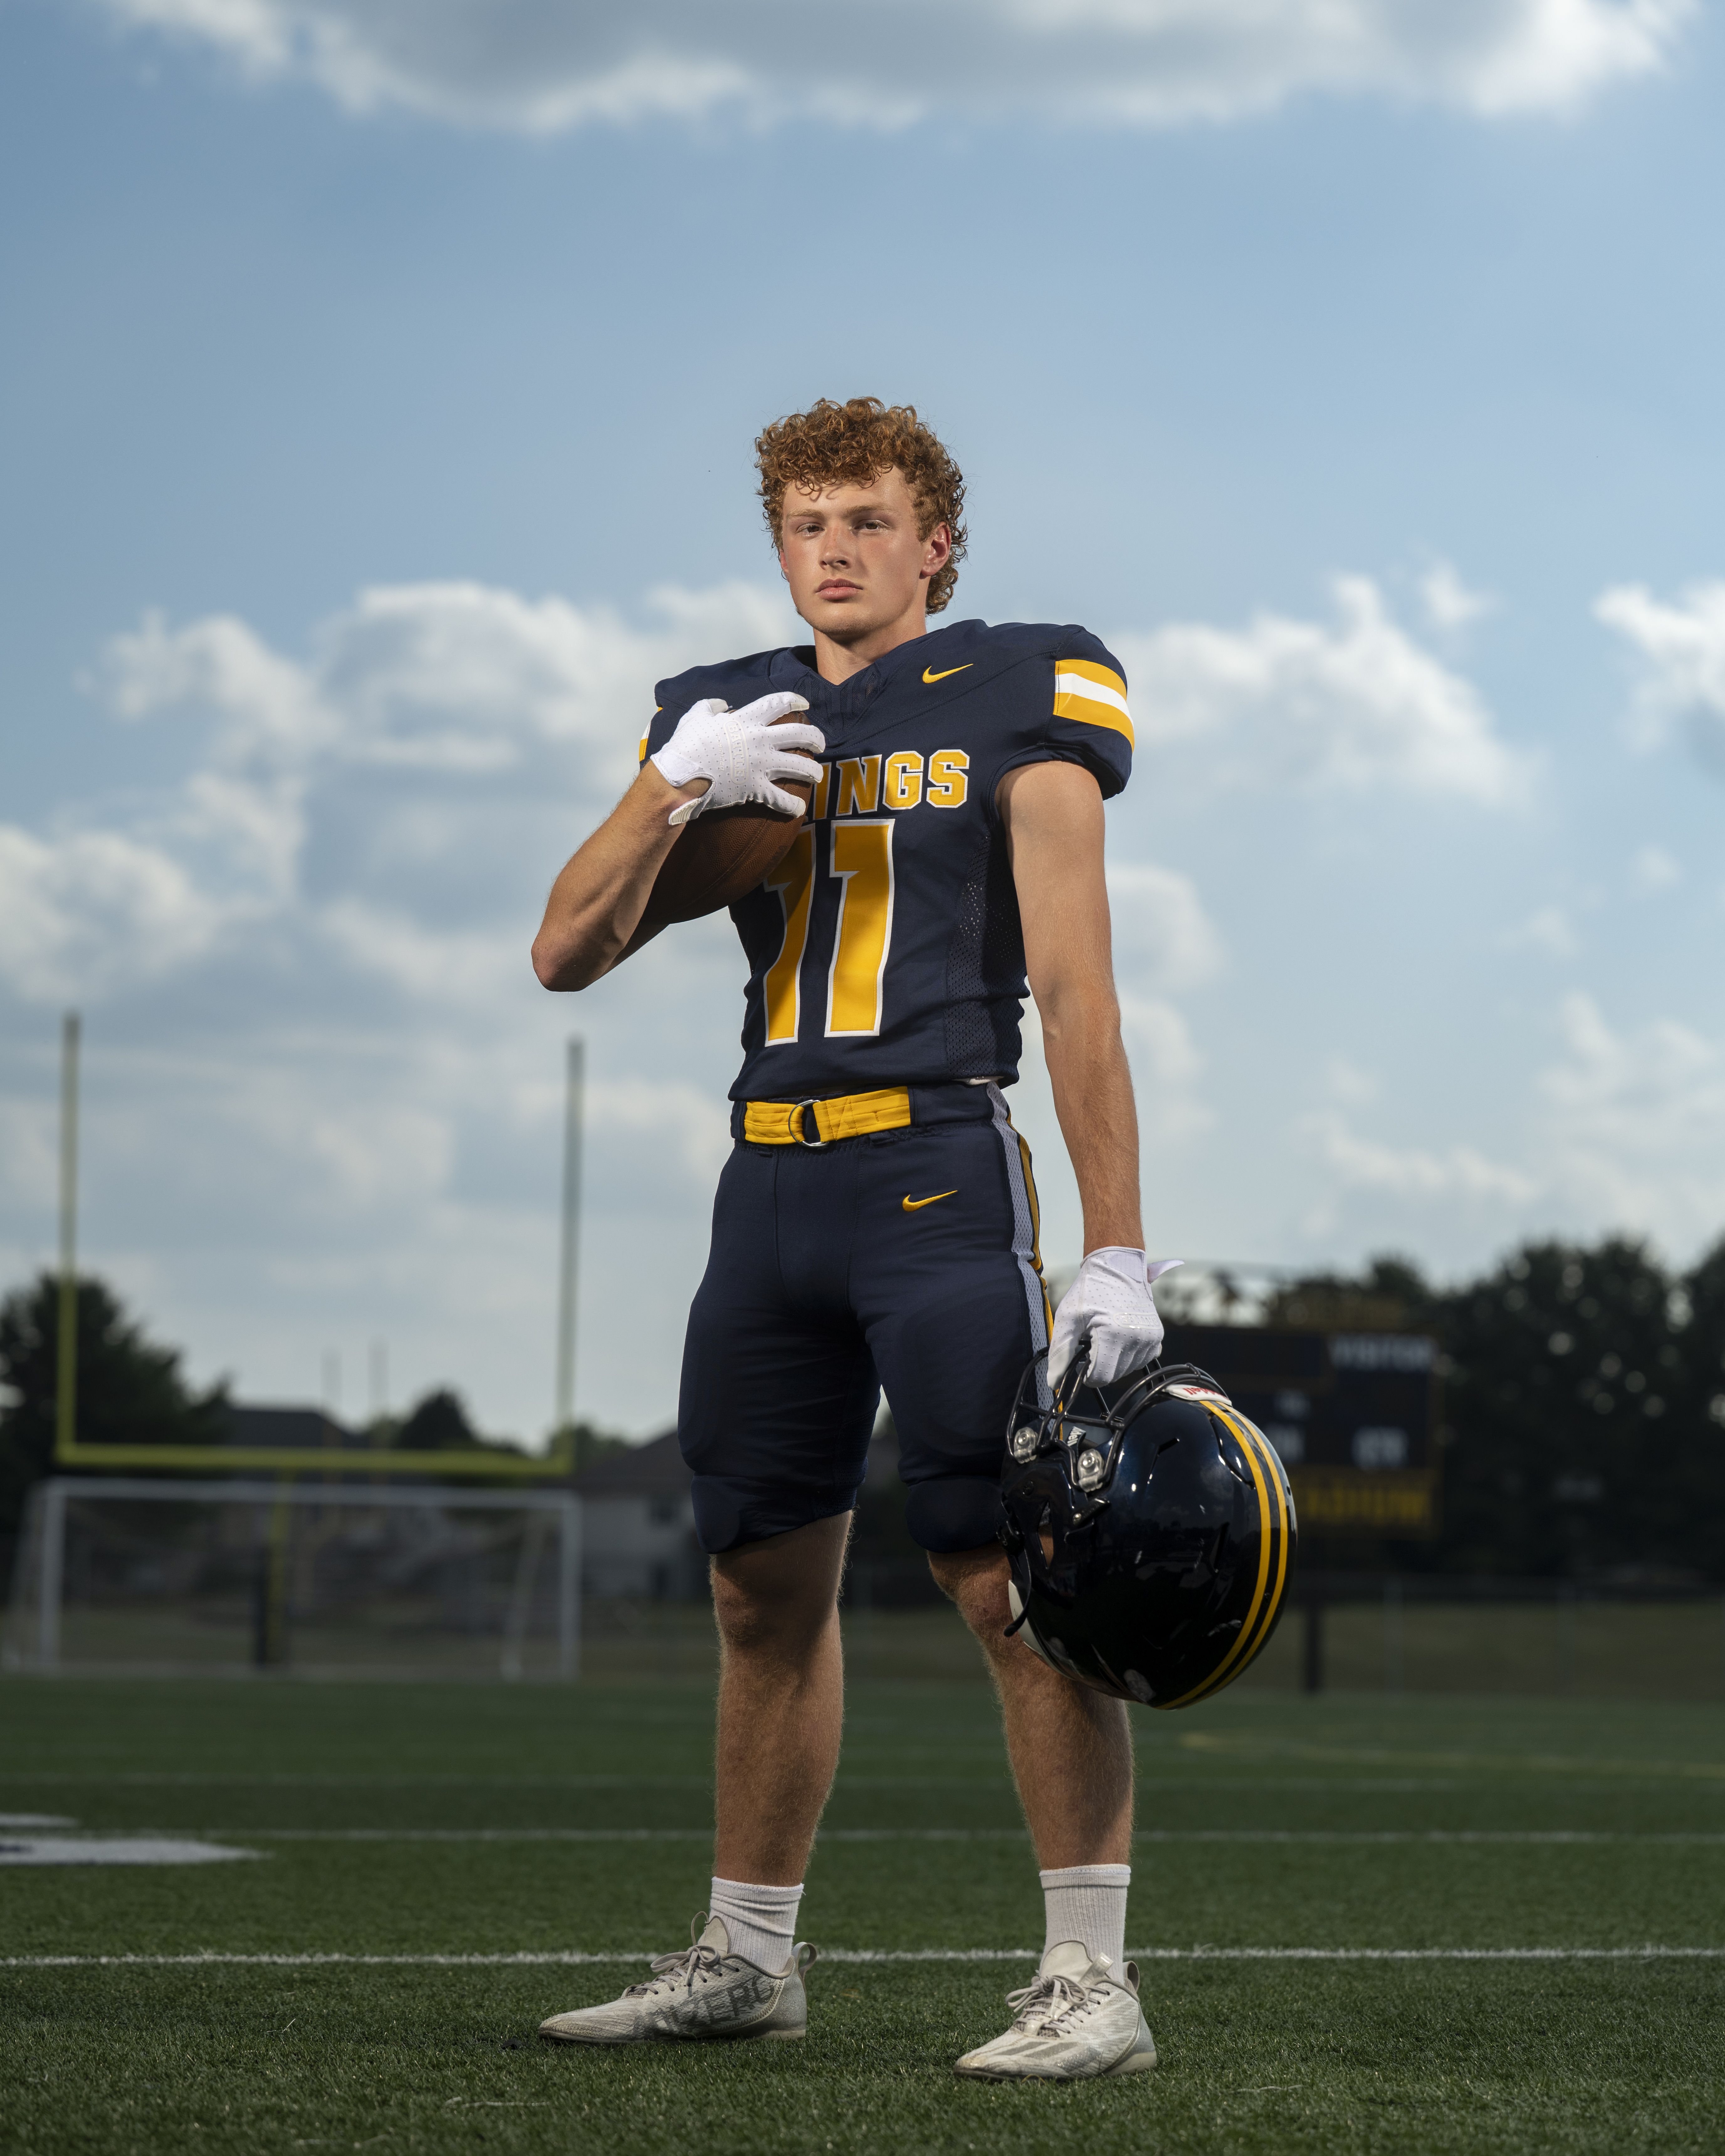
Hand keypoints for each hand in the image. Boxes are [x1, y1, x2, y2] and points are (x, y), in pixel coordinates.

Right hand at [652, 693, 825, 826]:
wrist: (680, 776)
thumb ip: (709, 706)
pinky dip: (792, 806)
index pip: (778, 703)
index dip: (795, 700)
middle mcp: (760, 740)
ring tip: (817, 774)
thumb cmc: (686, 745)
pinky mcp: (756, 789)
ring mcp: (761, 766)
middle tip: (819, 744)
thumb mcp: (695, 716)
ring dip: (813, 771)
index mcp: (746, 720)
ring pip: (799, 766)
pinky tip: (798, 809)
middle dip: (815, 738)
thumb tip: (721, 704)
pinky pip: (782, 799)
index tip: (805, 705)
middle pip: (799, 735)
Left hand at [1047, 1250, 1182, 1389]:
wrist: (1118, 1266)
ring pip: (1127, 1369)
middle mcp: (1137, 1340)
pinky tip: (1119, 1338)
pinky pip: (1141, 1360)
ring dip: (1114, 1361)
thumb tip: (1053, 1382)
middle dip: (1099, 1365)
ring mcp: (1150, 1339)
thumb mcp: (1068, 1317)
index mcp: (1115, 1335)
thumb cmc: (1091, 1290)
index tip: (1080, 1361)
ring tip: (1104, 1336)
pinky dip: (1128, 1356)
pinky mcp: (1157, 1336)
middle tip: (1091, 1342)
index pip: (1100, 1377)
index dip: (1085, 1374)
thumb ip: (1060, 1352)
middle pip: (1114, 1375)